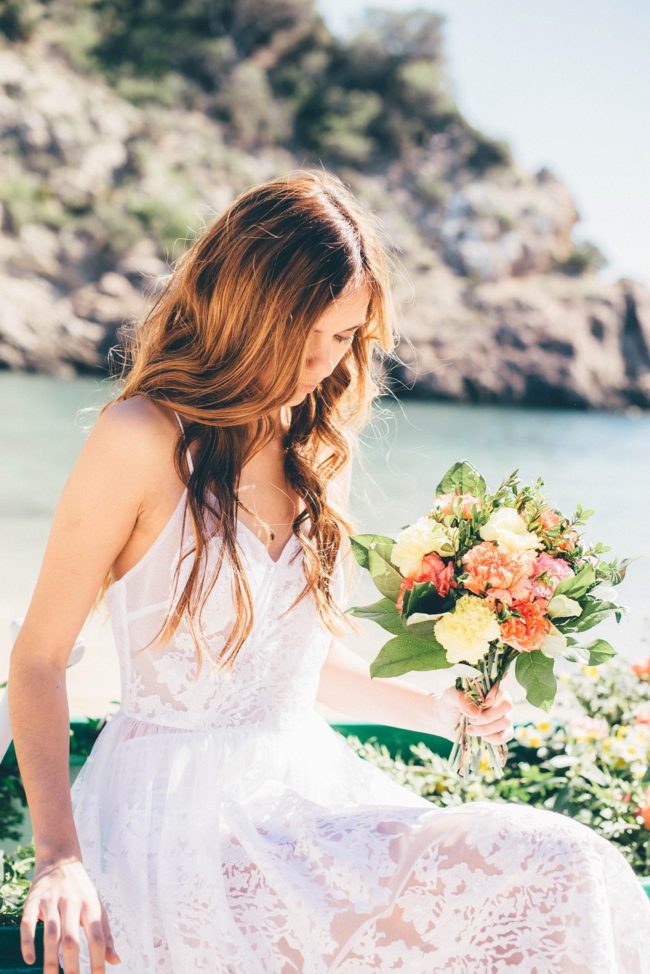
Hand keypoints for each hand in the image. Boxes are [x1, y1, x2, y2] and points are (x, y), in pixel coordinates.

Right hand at [20, 856, 120, 971]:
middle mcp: (72, 902)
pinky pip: (28, 923)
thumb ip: (105, 934)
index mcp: (91, 905)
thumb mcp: (97, 906)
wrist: (60, 858)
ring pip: (50, 934)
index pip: (97, 936)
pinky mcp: (33, 900)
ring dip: (50, 960)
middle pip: (71, 939)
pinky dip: (28, 941)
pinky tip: (30, 960)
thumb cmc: (82, 890)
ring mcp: (51, 901)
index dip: (98, 960)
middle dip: (72, 966)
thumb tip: (116, 961)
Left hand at [434, 682, 514, 744]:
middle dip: (488, 716)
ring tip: (470, 729)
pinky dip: (495, 738)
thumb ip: (461, 699)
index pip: (501, 688)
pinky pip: (507, 735)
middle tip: (471, 721)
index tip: (482, 704)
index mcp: (488, 686)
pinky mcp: (500, 730)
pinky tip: (482, 737)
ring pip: (506, 722)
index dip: (494, 697)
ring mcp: (501, 715)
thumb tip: (477, 713)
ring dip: (487, 729)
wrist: (444, 719)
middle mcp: (498, 700)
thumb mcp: (450, 696)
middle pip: (507, 706)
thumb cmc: (449, 703)